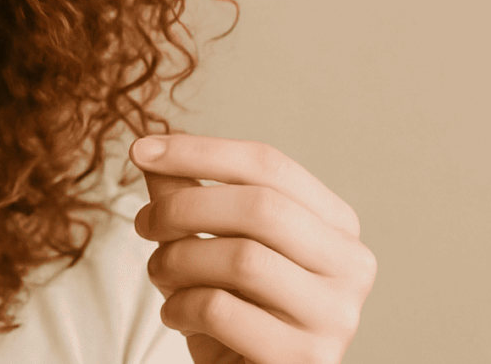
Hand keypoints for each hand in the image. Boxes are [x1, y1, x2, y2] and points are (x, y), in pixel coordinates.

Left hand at [129, 133, 376, 363]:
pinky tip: (178, 315)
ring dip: (178, 260)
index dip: (200, 152)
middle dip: (183, 207)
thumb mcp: (209, 243)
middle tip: (143, 223)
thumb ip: (188, 195)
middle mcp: (350, 267)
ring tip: (160, 272)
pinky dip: (182, 306)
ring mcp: (335, 317)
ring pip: (243, 258)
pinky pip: (223, 310)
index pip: (270, 166)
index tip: (140, 150)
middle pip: (261, 208)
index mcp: (335, 225)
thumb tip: (151, 149)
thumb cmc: (233, 310)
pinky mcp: (305, 359)